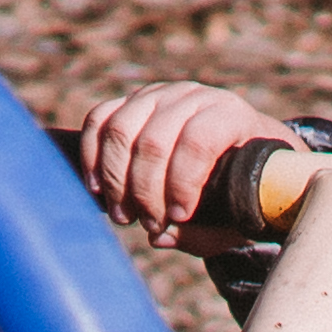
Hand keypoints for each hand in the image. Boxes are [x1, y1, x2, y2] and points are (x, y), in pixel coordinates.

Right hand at [77, 84, 301, 240]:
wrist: (235, 147)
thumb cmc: (239, 185)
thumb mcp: (237, 212)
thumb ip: (205, 231)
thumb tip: (160, 237)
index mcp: (229, 115)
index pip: (197, 141)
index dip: (182, 182)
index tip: (178, 216)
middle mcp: (192, 96)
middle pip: (153, 141)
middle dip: (145, 191)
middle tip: (148, 224)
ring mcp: (157, 94)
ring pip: (120, 130)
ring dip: (115, 179)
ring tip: (123, 215)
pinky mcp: (129, 102)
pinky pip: (98, 120)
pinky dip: (92, 157)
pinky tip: (97, 188)